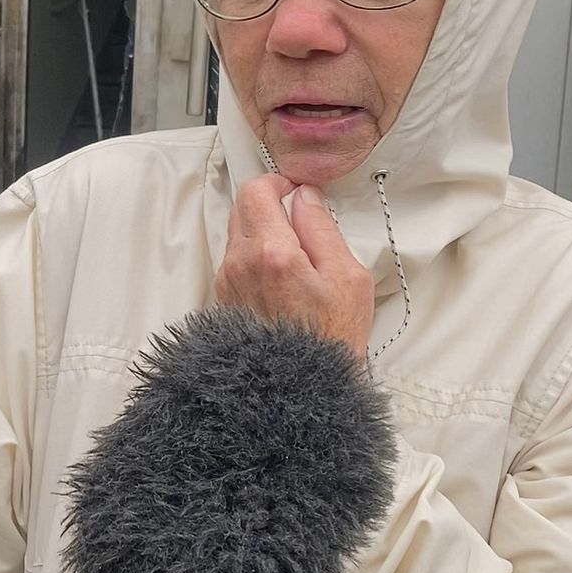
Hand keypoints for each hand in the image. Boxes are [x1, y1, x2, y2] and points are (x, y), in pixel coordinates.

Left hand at [215, 174, 374, 356]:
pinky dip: (254, 254)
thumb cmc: (331, 338)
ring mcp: (228, 282)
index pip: (256, 191)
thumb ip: (322, 227)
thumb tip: (305, 197)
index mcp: (272, 252)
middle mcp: (240, 264)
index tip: (295, 190)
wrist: (302, 390)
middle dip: (268, 202)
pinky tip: (281, 275)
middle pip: (241, 206)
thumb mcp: (347, 276)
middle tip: (296, 216)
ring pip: (236, 232)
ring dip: (261, 229)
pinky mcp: (224, 297)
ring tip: (294, 252)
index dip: (278, 182)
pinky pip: (234, 258)